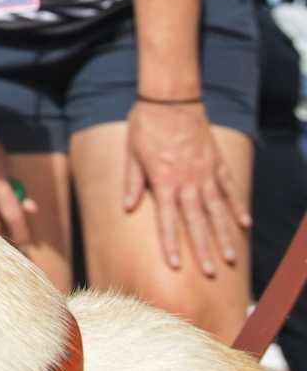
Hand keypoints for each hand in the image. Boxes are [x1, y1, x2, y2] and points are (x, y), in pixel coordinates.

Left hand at [123, 98, 251, 276]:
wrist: (170, 98)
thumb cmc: (145, 125)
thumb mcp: (131, 153)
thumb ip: (132, 182)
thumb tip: (126, 207)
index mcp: (163, 181)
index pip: (166, 219)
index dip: (171, 243)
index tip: (175, 266)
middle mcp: (187, 181)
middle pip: (196, 221)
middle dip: (203, 249)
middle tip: (211, 272)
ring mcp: (205, 172)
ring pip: (217, 210)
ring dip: (224, 235)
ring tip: (231, 258)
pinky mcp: (217, 162)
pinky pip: (230, 188)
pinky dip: (237, 206)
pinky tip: (244, 224)